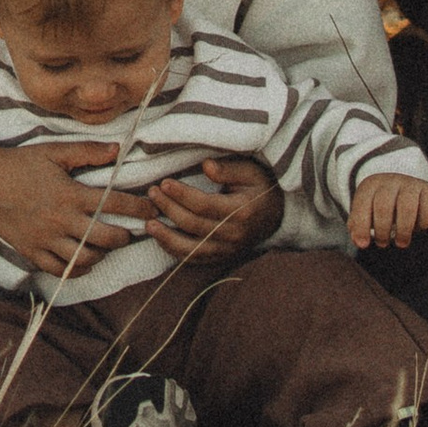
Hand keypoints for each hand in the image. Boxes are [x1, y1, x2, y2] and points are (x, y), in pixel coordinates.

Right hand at [0, 130, 142, 274]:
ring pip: (85, 258)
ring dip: (102, 254)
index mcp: (70, 194)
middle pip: (105, 238)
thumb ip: (88, 152)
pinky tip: (85, 261)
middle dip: (124, 237)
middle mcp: (61, 220)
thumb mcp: (55, 151)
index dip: (138, 208)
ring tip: (107, 246)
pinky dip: (77, 269)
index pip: (114, 203)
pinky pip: (60, 271)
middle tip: (131, 233)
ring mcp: (46, 239)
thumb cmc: (21, 163)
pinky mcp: (33, 252)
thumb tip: (118, 149)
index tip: (151, 209)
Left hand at [141, 156, 285, 262]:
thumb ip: (229, 169)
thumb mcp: (252, 172)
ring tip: (149, 224)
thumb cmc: (261, 188)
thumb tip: (206, 167)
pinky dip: (176, 252)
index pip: (204, 205)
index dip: (181, 195)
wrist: (278, 215)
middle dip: (169, 209)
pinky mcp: (222, 258)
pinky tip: (161, 239)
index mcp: (241, 212)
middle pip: (193, 225)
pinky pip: (195, 260)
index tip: (164, 183)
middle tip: (152, 193)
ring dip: (167, 237)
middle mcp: (234, 235)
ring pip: (191, 249)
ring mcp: (227, 250)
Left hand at [351, 171, 427, 250]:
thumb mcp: (366, 214)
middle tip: (383, 243)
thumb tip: (359, 242)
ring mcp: (411, 184)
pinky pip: (427, 208)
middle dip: (382, 230)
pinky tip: (417, 228)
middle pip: (383, 206)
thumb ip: (358, 228)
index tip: (363, 245)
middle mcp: (390, 181)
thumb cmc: (381, 209)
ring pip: (406, 207)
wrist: (404, 191)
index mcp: (371, 185)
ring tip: (400, 242)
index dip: (362, 226)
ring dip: (403, 230)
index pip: (363, 204)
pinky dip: (423, 223)